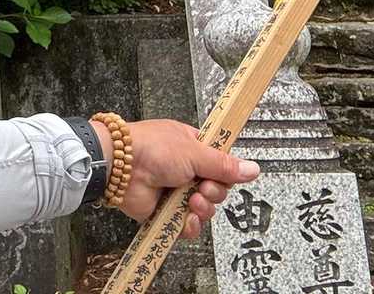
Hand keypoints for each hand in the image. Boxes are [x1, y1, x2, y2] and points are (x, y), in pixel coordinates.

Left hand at [94, 119, 259, 239]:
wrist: (121, 166)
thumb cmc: (151, 147)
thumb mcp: (194, 151)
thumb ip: (224, 164)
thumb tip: (252, 168)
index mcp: (192, 148)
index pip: (220, 165)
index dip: (225, 173)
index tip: (223, 174)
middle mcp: (185, 170)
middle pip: (216, 189)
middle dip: (213, 192)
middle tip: (202, 187)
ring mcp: (175, 191)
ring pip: (204, 209)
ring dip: (202, 209)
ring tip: (191, 201)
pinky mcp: (165, 211)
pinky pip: (187, 225)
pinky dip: (189, 225)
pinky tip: (185, 218)